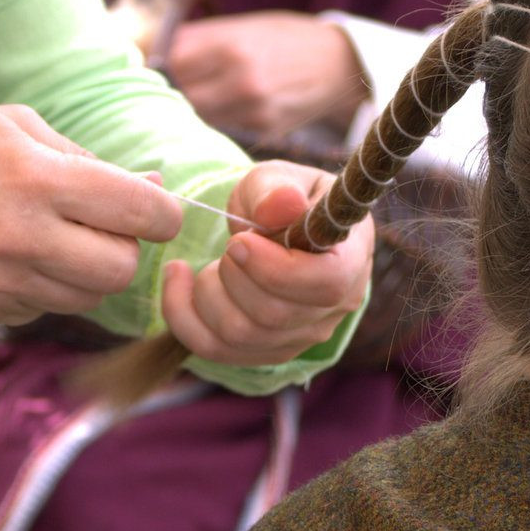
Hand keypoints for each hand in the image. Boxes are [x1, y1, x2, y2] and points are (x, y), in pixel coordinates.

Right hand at [0, 105, 182, 325]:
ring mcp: (4, 282)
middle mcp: (23, 237)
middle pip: (121, 268)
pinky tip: (18, 257)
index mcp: (36, 179)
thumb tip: (153, 187)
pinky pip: (46, 309)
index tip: (156, 209)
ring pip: (89, 297)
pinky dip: (48, 288)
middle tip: (104, 225)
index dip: (163, 213)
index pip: (140, 213)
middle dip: (125, 247)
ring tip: (59, 238)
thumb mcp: (13, 126)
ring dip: (88, 271)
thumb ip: (86, 159)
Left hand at [163, 163, 373, 366]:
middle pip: (274, 316)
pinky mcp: (265, 352)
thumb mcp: (279, 179)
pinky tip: (178, 280)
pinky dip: (182, 314)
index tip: (239, 241)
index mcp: (351, 259)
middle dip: (233, 276)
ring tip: (211, 262)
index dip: (275, 269)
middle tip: (229, 245)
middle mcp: (334, 309)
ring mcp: (300, 337)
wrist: (278, 230)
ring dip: (208, 293)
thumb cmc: (284, 201)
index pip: (326, 284)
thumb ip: (276, 188)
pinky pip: (213, 349)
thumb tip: (282, 204)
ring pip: (241, 336)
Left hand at [165, 13, 369, 139]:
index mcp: (229, 45)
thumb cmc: (284, 38)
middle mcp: (240, 79)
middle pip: (180, 98)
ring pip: (199, 120)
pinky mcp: (264, 131)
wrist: (339, 61)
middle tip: (160, 95)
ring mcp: (254, 109)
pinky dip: (214, 126)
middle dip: (167, 97)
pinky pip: (224, 131)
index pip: (170, 65)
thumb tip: (146, 50)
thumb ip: (196, 41)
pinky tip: (214, 119)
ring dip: (188, 115)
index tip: (150, 72)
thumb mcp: (242, 25)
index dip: (157, 70)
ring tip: (184, 109)